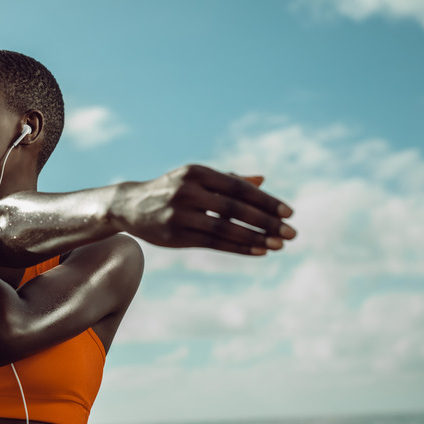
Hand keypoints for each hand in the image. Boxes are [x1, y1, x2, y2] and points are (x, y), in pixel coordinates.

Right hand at [110, 164, 295, 255]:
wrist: (131, 205)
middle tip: (292, 233)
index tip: (289, 212)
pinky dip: (239, 248)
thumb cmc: (172, 189)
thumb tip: (263, 179)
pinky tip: (259, 251)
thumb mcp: (197, 179)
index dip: (266, 200)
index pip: (239, 187)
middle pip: (236, 208)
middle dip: (267, 222)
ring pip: (226, 229)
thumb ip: (229, 179)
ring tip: (279, 245)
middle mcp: (188, 191)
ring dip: (256, 238)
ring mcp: (180, 214)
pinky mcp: (176, 235)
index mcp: (198, 172)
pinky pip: (214, 243)